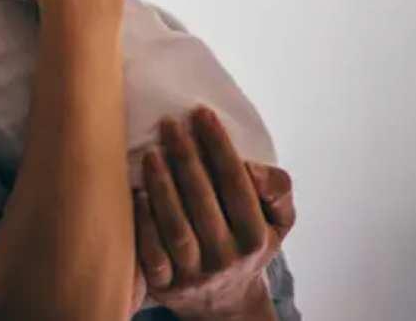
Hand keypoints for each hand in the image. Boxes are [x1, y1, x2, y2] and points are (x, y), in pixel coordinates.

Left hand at [133, 106, 296, 318]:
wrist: (227, 303)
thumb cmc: (249, 244)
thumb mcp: (278, 221)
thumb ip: (277, 189)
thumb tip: (253, 168)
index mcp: (256, 237)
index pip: (237, 184)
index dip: (219, 146)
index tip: (201, 113)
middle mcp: (227, 258)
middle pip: (203, 202)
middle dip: (185, 158)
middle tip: (169, 124)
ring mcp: (195, 275)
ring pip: (177, 228)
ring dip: (162, 187)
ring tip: (151, 153)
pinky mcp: (166, 286)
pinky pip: (152, 256)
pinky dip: (144, 225)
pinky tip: (137, 194)